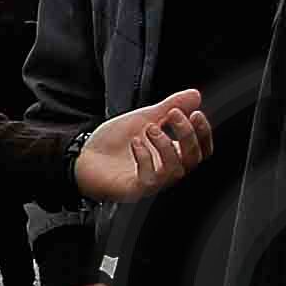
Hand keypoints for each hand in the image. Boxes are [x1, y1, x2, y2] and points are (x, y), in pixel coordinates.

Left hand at [71, 89, 213, 203]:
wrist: (83, 157)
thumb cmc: (114, 143)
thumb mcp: (144, 118)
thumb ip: (170, 108)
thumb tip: (196, 95)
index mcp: (172, 155)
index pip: (201, 150)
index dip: (203, 133)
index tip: (195, 113)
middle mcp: (166, 171)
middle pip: (193, 159)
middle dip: (187, 134)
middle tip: (172, 114)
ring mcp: (152, 183)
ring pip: (175, 171)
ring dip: (165, 145)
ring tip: (149, 127)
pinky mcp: (135, 190)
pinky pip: (151, 180)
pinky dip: (146, 158)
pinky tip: (135, 143)